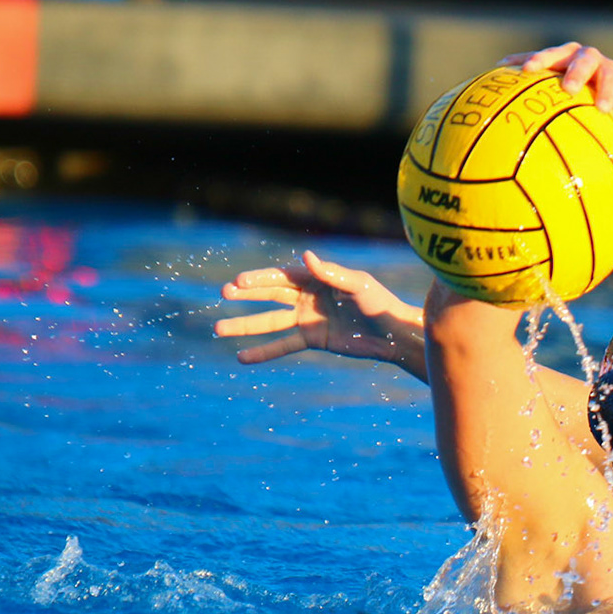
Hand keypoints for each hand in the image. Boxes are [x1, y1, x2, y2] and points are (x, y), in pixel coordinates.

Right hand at [214, 250, 423, 374]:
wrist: (393, 333)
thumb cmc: (379, 302)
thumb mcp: (358, 285)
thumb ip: (332, 273)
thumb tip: (306, 256)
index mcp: (316, 278)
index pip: (282, 277)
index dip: (260, 279)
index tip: (239, 282)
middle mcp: (308, 297)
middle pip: (271, 295)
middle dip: (247, 294)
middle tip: (223, 293)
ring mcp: (308, 318)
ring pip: (270, 322)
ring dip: (245, 325)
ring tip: (218, 328)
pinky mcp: (313, 339)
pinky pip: (283, 345)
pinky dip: (264, 351)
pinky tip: (242, 357)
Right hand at [499, 41, 612, 178]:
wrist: (587, 83)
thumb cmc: (608, 110)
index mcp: (610, 72)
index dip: (610, 91)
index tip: (603, 109)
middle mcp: (589, 58)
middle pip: (585, 59)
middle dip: (577, 72)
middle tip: (568, 89)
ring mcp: (565, 54)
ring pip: (555, 52)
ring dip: (542, 59)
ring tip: (527, 70)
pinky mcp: (545, 56)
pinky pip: (529, 56)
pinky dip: (516, 60)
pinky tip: (500, 67)